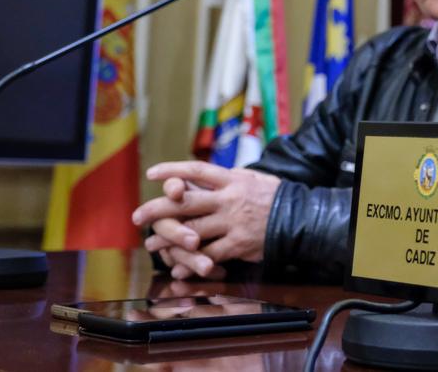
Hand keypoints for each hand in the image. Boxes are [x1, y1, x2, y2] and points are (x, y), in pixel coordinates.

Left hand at [133, 161, 280, 268]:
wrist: (300, 218)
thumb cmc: (276, 197)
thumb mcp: (254, 178)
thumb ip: (229, 178)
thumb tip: (205, 176)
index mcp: (232, 180)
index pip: (197, 170)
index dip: (172, 170)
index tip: (151, 174)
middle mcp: (229, 199)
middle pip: (184, 202)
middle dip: (157, 209)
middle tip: (137, 216)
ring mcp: (232, 222)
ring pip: (191, 231)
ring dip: (166, 239)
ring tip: (151, 244)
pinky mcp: (238, 244)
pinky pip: (208, 255)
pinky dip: (191, 262)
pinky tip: (178, 266)